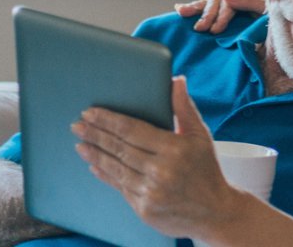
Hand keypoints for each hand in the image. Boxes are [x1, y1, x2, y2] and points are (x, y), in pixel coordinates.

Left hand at [72, 76, 247, 238]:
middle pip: (119, 148)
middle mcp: (161, 171)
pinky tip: (94, 165)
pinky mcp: (145, 209)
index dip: (108, 120)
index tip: (90, 112)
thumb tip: (176, 80)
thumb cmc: (206, 170)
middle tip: (77, 125)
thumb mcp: (200, 136)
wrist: (215, 213)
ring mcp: (151, 192)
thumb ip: (184, 108)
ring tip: (80, 143)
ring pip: (116, 168)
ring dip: (95, 154)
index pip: (132, 130)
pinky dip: (105, 174)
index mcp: (174, 149)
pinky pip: (120, 187)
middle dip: (95, 134)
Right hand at [173, 0, 265, 33]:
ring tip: (183, 13)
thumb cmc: (273, 27)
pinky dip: (193, 9)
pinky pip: (205, 9)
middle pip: (218, 2)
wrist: (275, 37)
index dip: (223, 16)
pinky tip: (179, 9)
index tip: (215, 30)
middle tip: (201, 29)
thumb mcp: (268, 14)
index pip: (233, 0)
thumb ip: (250, 3)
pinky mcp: (220, 13)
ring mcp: (226, 4)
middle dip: (208, 15)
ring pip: (209, 3)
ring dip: (195, 9)